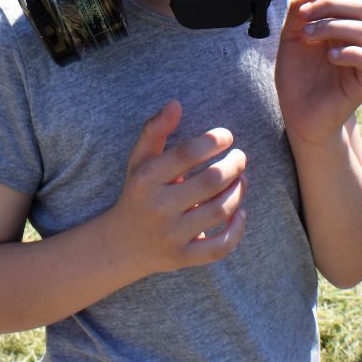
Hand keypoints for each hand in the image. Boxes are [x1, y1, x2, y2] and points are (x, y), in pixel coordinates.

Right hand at [102, 100, 246, 277]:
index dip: (213, 140)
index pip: (187, 153)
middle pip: (210, 182)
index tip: (227, 136)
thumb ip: (156, 130)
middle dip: (234, 165)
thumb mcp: (139, 161)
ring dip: (238, 191)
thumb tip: (176, 104)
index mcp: (146, 179)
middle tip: (241, 157)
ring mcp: (171, 235)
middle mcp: (158, 207)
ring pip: (219, 211)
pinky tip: (240, 213)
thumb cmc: (137, 194)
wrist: (119, 246)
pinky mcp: (182, 258)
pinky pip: (218, 247)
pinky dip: (236, 231)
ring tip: (242, 179)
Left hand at [275, 0, 361, 147]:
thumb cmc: (297, 77)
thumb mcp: (291, 38)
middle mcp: (356, 39)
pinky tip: (329, 57)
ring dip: (332, 25)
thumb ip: (299, 13)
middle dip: (330, 4)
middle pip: (361, 6)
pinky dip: (348, 52)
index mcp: (342, 24)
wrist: (300, 114)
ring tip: (308, 36)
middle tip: (305, 15)